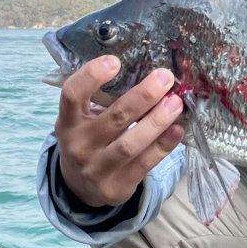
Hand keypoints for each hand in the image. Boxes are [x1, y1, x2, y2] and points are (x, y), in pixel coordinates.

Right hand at [54, 56, 184, 207]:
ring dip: (157, 121)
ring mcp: (97, 168)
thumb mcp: (82, 119)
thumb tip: (147, 73)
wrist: (80, 185)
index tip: (115, 61)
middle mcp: (79, 144)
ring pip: (130, 143)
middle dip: (143, 96)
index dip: (91, 75)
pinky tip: (177, 129)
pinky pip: (144, 164)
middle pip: (114, 117)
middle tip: (165, 78)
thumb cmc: (88, 138)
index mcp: (68, 121)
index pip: (72, 95)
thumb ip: (103, 98)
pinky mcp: (116, 186)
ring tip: (176, 103)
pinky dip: (163, 145)